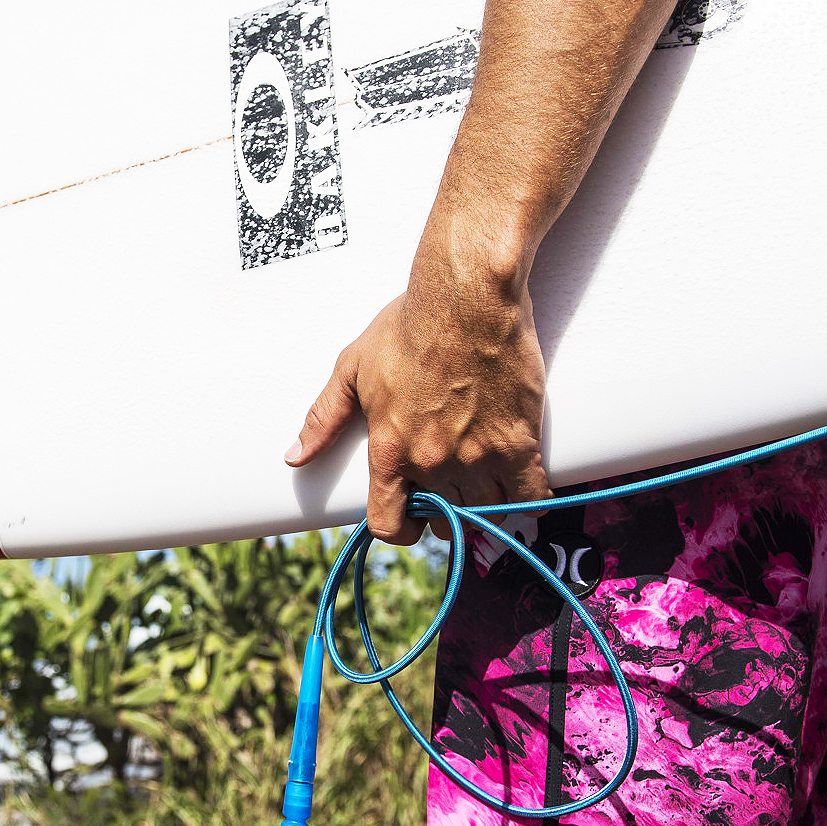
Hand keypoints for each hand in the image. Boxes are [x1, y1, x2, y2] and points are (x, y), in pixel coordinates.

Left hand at [285, 259, 549, 544]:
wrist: (467, 298)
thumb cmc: (409, 325)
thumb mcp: (352, 367)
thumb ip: (324, 418)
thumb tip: (295, 457)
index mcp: (390, 452)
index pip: (390, 525)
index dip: (402, 528)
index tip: (413, 516)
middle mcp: (432, 464)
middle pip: (445, 523)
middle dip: (448, 512)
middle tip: (455, 487)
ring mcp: (478, 458)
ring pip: (487, 512)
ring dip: (488, 504)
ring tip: (489, 481)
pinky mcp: (519, 443)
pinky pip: (531, 498)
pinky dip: (531, 501)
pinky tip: (526, 490)